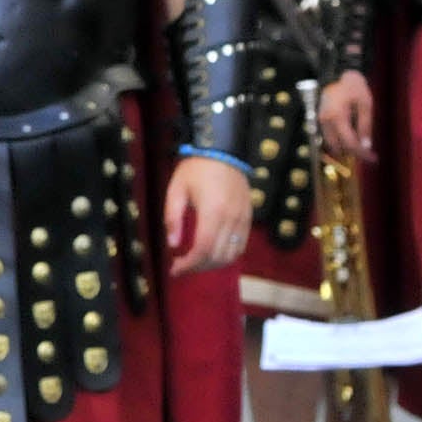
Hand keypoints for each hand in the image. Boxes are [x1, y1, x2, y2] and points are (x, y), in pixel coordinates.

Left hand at [165, 153, 252, 274]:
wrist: (223, 151)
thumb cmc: (196, 169)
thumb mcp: (176, 189)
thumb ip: (173, 218)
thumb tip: (173, 245)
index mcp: (212, 211)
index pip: (203, 249)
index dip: (189, 264)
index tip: (174, 269)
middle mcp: (231, 219)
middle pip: (217, 257)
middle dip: (198, 267)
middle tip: (181, 266)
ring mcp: (243, 220)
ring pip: (231, 255)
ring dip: (212, 264)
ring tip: (195, 261)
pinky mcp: (248, 219)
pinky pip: (240, 246)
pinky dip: (226, 256)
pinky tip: (212, 253)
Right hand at [317, 71, 375, 161]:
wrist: (337, 73)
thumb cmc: (354, 88)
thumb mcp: (365, 105)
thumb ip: (365, 126)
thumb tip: (366, 145)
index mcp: (337, 117)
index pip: (349, 143)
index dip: (362, 153)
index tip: (373, 159)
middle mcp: (325, 121)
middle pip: (338, 147)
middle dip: (353, 154)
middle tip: (368, 155)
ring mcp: (320, 120)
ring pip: (331, 144)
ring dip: (345, 149)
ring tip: (361, 148)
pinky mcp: (320, 119)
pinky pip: (328, 136)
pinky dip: (339, 142)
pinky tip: (350, 139)